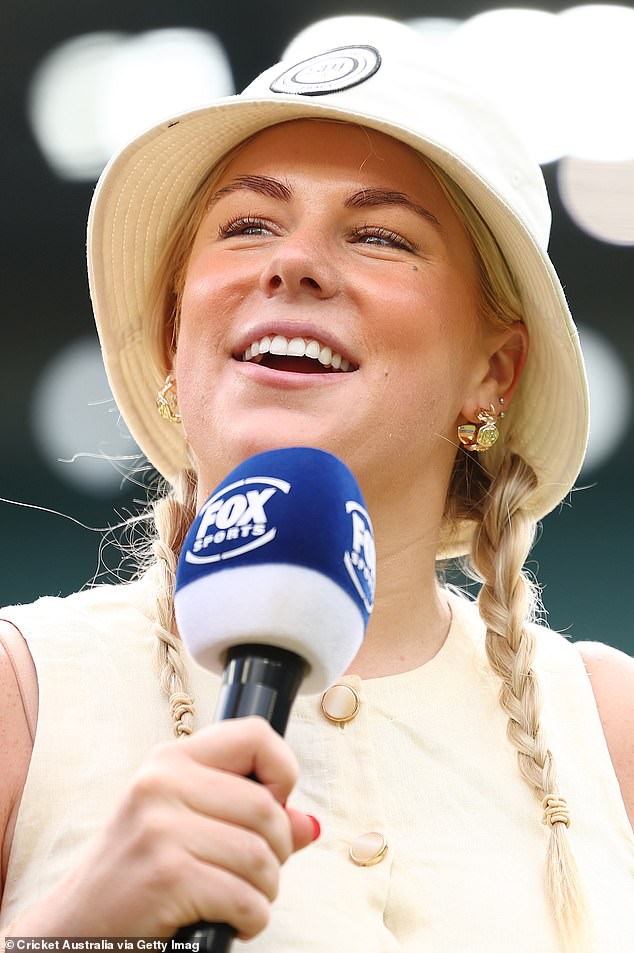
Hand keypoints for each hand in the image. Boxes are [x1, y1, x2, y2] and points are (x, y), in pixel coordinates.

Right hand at [15, 717, 317, 938]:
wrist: (74, 932)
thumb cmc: (136, 878)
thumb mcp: (184, 828)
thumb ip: (248, 819)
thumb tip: (308, 825)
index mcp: (170, 760)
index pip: (255, 734)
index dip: (282, 772)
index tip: (273, 805)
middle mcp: (162, 782)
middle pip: (268, 807)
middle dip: (277, 852)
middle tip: (254, 873)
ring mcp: (160, 828)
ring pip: (261, 855)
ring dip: (264, 891)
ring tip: (239, 900)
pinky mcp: (166, 875)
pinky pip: (245, 898)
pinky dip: (252, 919)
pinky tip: (230, 922)